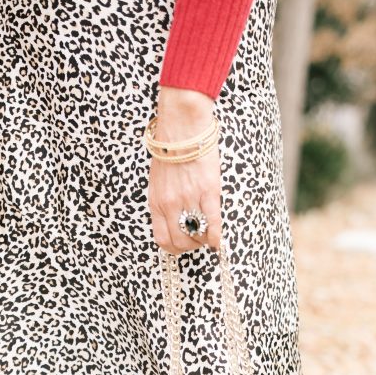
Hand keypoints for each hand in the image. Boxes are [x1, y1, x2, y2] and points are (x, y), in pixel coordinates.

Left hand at [148, 86, 221, 255]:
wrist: (181, 127)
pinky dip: (216, 236)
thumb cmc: (170, 150)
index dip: (174, 247)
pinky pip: (213, 222)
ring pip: (197, 235)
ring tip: (208, 234)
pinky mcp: (208, 191)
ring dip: (204, 240)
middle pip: (180, 242)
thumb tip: (174, 218)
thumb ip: (164, 200)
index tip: (183, 243)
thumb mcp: (158, 181)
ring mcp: (189, 199)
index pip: (162, 239)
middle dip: (190, 246)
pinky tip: (219, 240)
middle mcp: (170, 204)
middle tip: (198, 240)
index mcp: (156, 202)